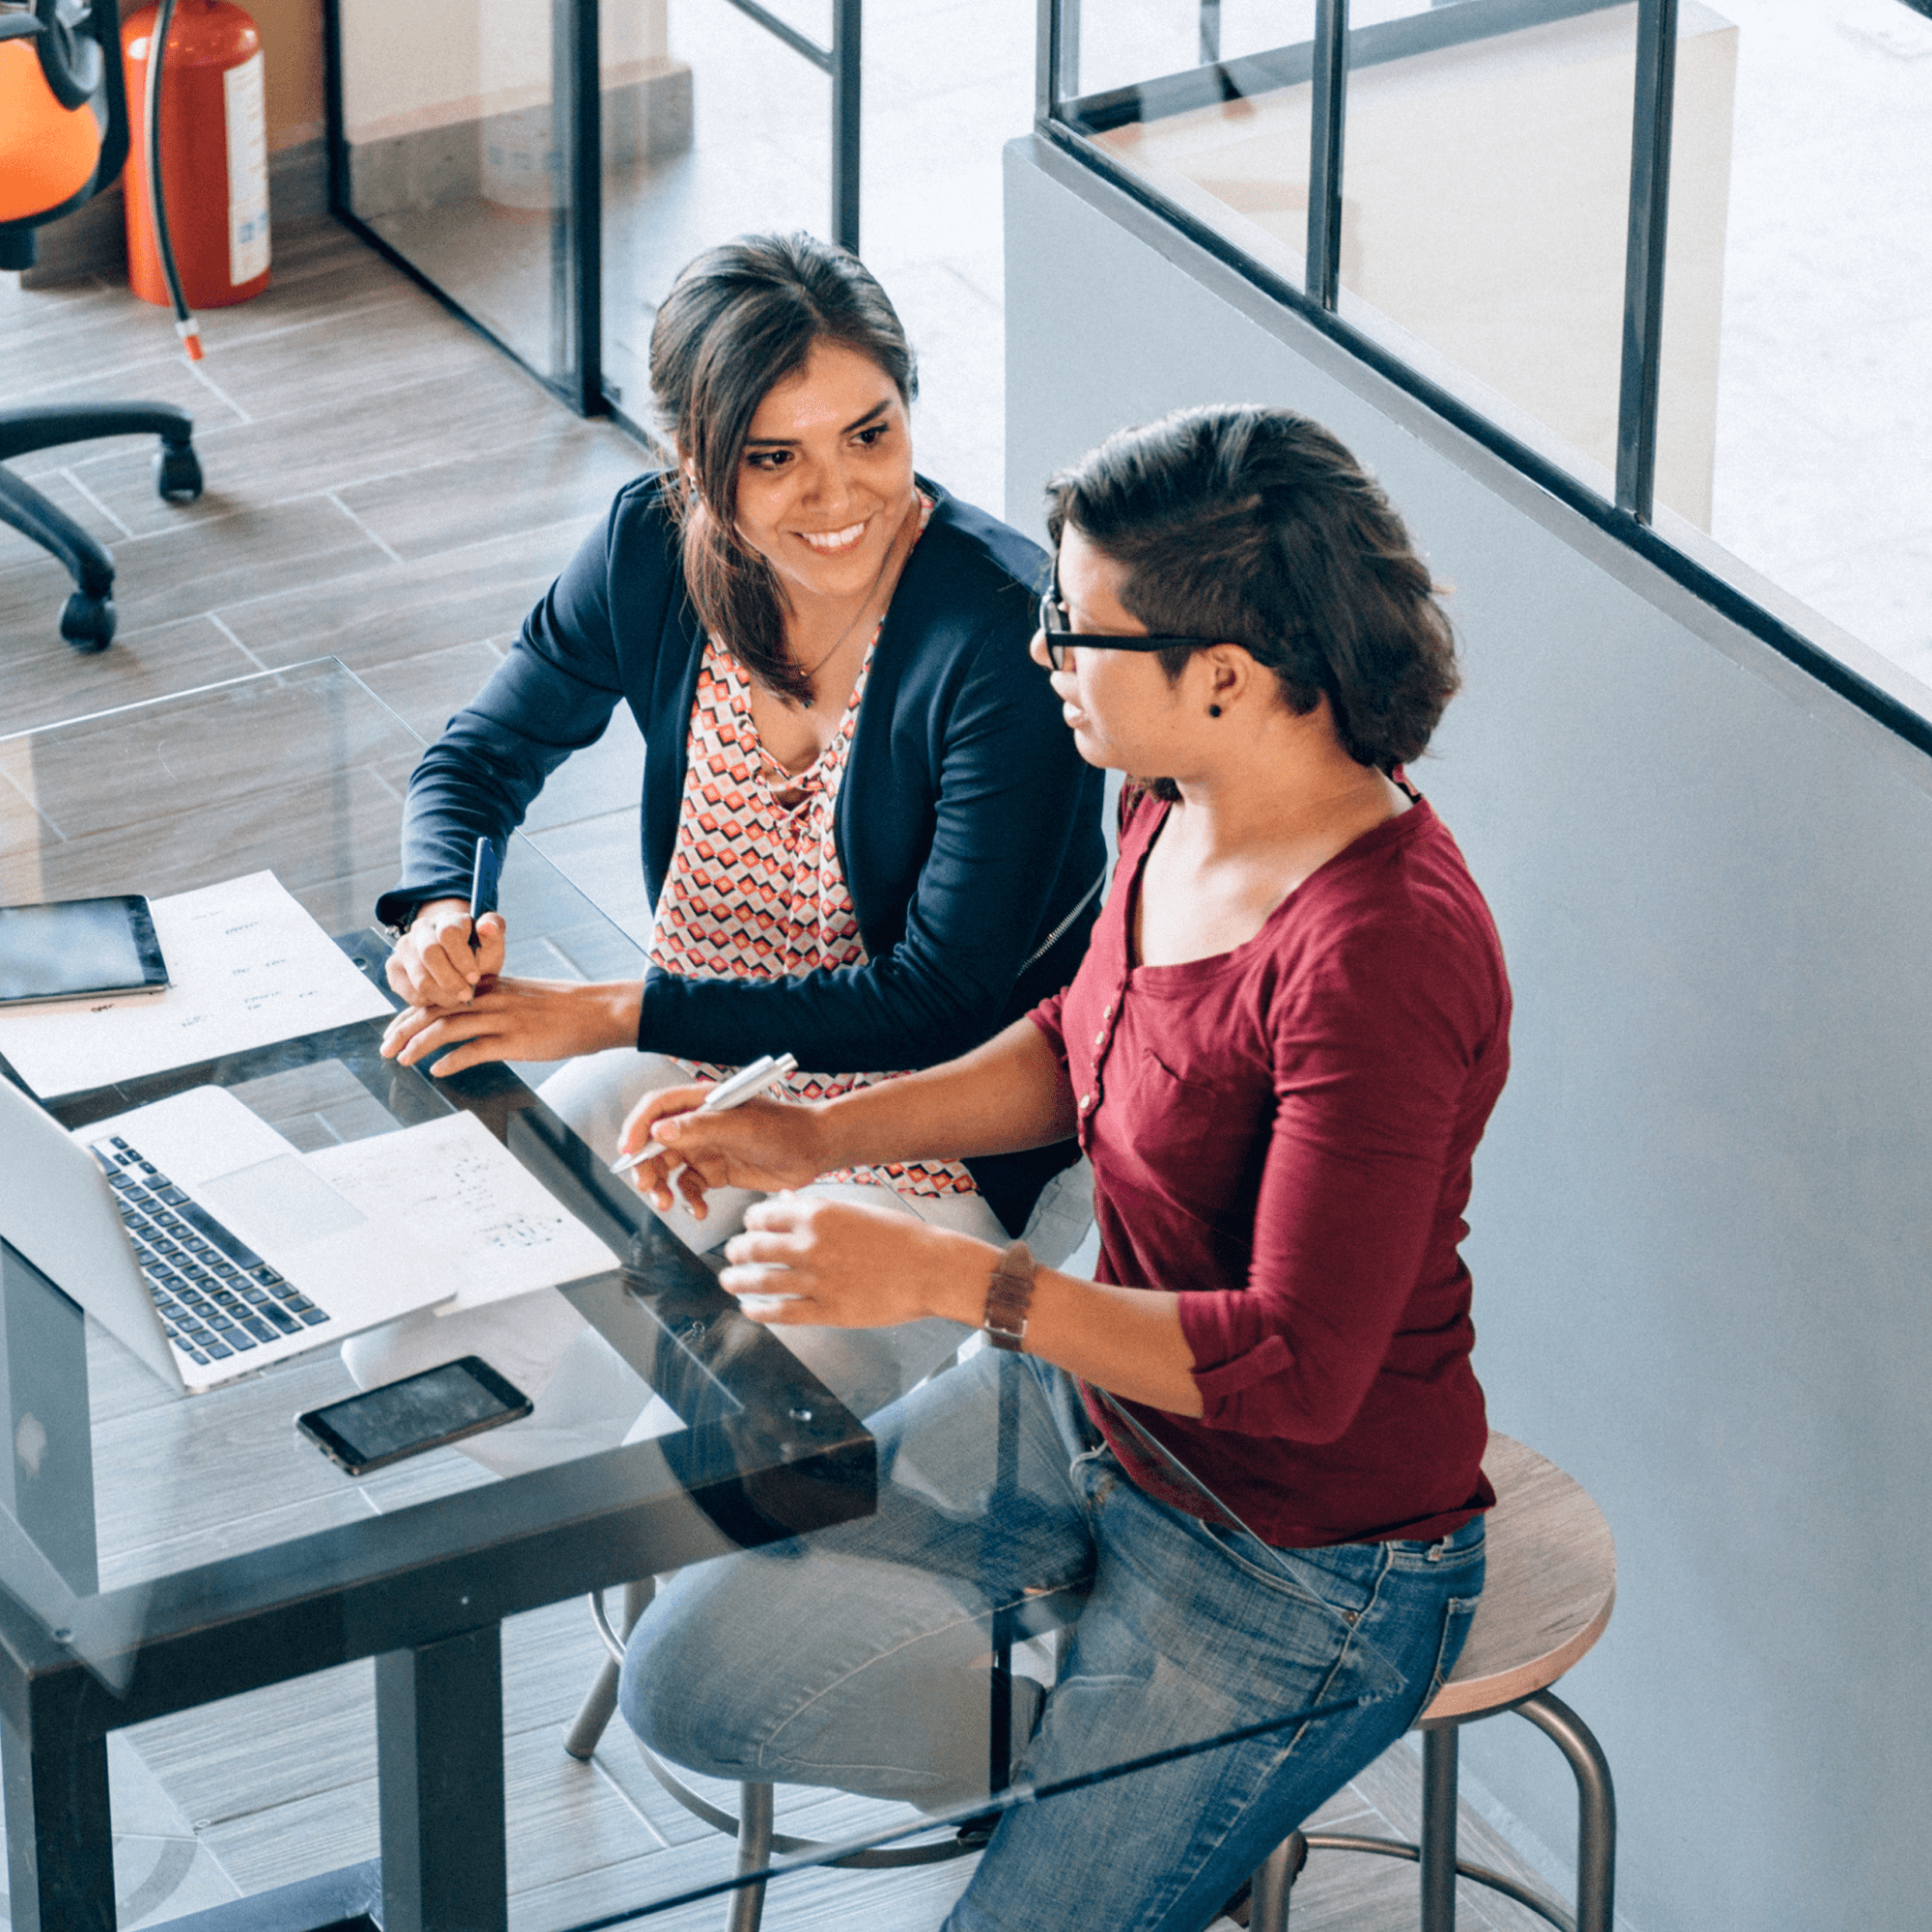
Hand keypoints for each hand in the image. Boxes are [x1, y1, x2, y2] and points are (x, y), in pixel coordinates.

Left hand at [381, 977, 642, 1074]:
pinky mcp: (517, 1040)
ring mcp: (504, 1018)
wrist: (600, 1011)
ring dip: (420, 1045)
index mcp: (492, 986)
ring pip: (448, 1027)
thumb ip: (497, 1004)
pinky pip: (476, 1049)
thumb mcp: (526, 997)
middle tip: (384, 1048)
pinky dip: (453, 1060)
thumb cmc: (568, 1008)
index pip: (440, 996)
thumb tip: (475, 1020)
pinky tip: (439, 1071)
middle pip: (435, 1009)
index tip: (394, 1029)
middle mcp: (492, 998)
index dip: (412, 1014)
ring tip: (402, 1060)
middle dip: (404, 1029)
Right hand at [388, 899, 506, 1006]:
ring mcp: (404, 948)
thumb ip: (495, 931)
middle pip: (429, 954)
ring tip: (457, 998)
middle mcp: (421, 929)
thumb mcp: (492, 944)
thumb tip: (486, 927)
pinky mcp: (394, 968)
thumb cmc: (479, 953)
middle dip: (451, 980)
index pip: (448, 933)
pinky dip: (429, 1001)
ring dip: (442, 995)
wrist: (459, 965)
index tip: (475, 977)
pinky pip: (409, 992)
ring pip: (419, 979)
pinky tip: (442, 997)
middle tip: (466, 995)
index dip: (462, 958)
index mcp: (446, 919)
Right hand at [616, 1087, 827, 1218]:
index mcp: (701, 1102)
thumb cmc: (784, 1128)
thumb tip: (659, 1131)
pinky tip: (699, 1211)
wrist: (815, 1151)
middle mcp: (699, 1125)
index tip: (628, 1150)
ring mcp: (706, 1149)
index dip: (637, 1127)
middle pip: (655, 1143)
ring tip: (666, 1204)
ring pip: (668, 1168)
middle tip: (647, 1187)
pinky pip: (690, 1188)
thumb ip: (699, 1127)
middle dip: (645, 1166)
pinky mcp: (716, 1172)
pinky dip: (689, 1201)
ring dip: (661, 1187)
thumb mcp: (740, 1125)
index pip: (656, 1108)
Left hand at [718, 1194, 992, 1330]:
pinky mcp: (827, 1311)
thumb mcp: (857, 1210)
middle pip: (754, 1247)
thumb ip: (817, 1208)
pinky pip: (781, 1312)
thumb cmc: (901, 1237)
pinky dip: (759, 1311)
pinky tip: (750, 1310)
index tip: (748, 1227)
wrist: (932, 1268)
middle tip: (732, 1255)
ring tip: (729, 1281)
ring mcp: (817, 1280)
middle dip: (737, 1252)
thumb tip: (785, 1202)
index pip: (764, 1215)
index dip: (750, 1222)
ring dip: (738, 1281)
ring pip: (760, 1281)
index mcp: (819, 1213)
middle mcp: (811, 1244)